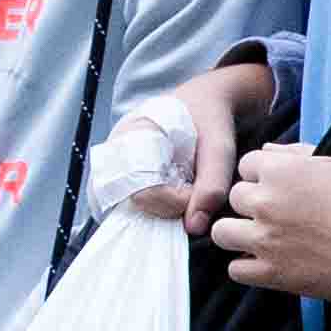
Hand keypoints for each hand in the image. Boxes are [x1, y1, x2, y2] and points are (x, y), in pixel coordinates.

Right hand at [119, 58, 283, 222]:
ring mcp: (112, 159)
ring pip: (122, 203)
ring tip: (179, 191)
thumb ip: (211, 187)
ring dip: (155, 208)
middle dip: (163, 207)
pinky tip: (168, 195)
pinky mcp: (117, 170)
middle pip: (128, 199)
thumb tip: (194, 227)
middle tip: (189, 194)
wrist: (203, 102)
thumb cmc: (210, 121)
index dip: (172, 202)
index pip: (142, 189)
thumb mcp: (219, 149)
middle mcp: (114, 147)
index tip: (196, 195)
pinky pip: (122, 200)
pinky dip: (147, 207)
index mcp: (133, 132)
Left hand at [212, 142, 330, 299]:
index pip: (245, 165)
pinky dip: (247, 266)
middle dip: (250, 204)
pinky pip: (236, 269)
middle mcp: (265, 203)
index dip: (261, 176)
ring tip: (261, 238)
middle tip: (274, 214)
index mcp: (279, 171)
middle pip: (233, 198)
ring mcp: (266, 240)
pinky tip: (268, 262)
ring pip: (222, 233)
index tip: (276, 188)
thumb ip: (294, 154)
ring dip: (238, 234)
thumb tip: (266, 151)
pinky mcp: (273, 273)